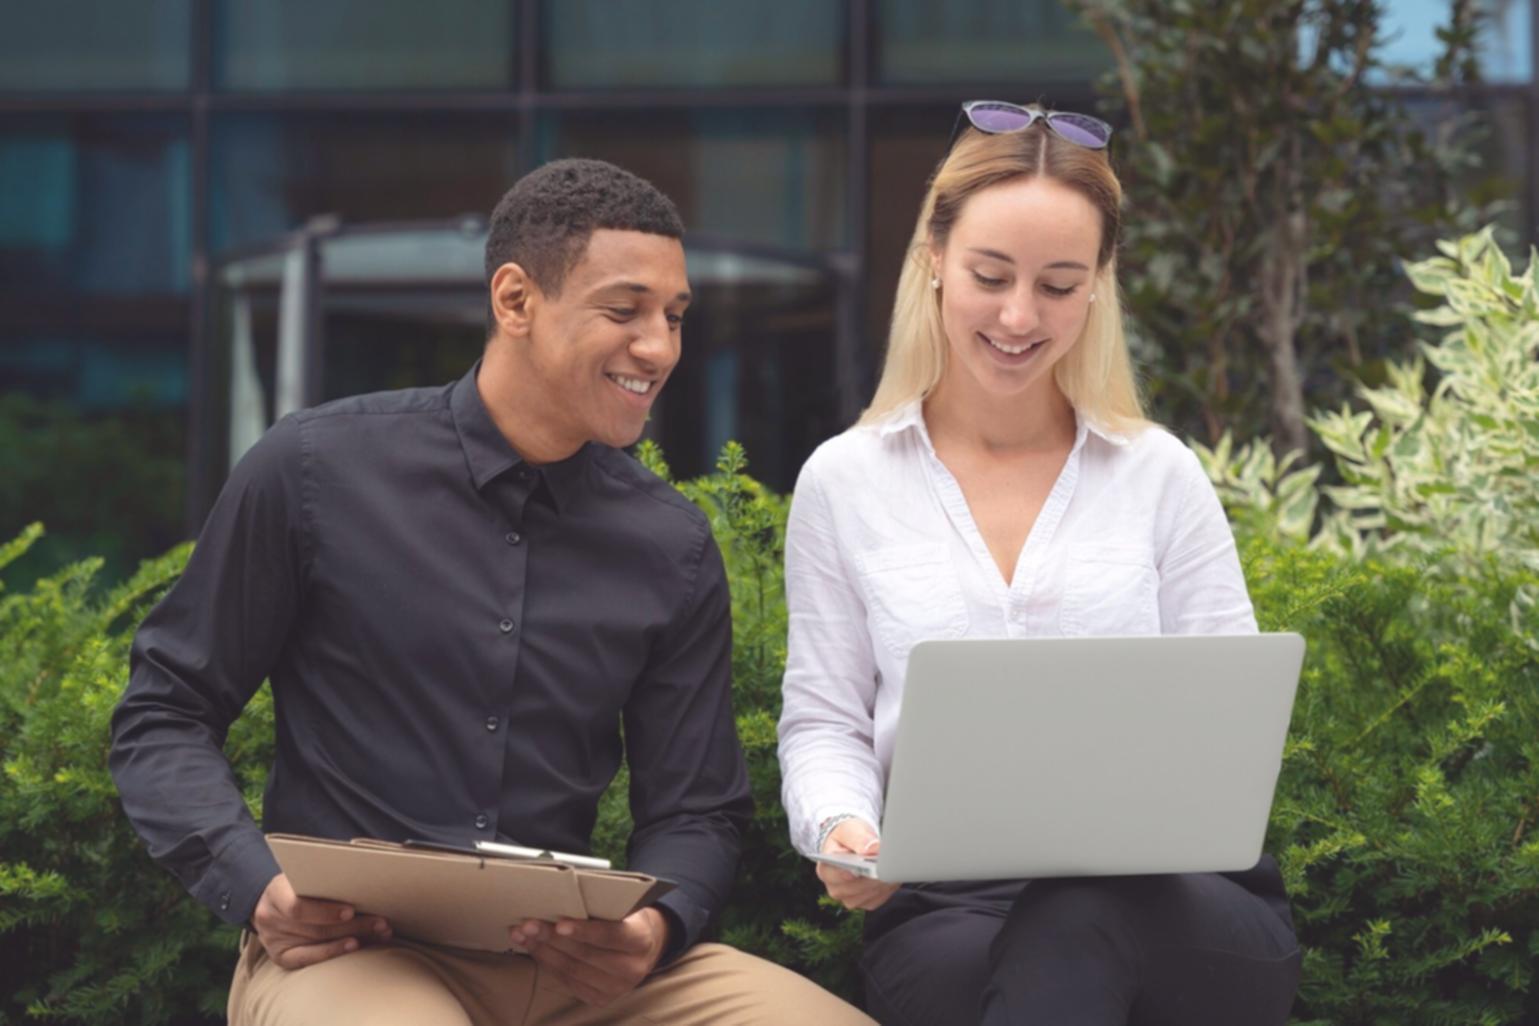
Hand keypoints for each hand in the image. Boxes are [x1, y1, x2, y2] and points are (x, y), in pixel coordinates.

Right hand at [250, 872, 391, 968]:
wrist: (273, 902)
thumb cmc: (299, 883)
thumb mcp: (305, 874)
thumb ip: (326, 876)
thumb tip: (365, 876)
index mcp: (275, 892)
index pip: (297, 907)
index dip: (325, 911)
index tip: (351, 910)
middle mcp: (269, 918)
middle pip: (315, 928)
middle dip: (353, 925)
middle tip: (382, 922)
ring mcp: (273, 940)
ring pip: (318, 942)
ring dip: (354, 937)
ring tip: (380, 932)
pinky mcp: (281, 957)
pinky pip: (309, 960)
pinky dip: (334, 952)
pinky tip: (356, 946)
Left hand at [512, 906, 669, 1006]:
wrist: (645, 947)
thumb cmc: (629, 918)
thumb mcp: (625, 907)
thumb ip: (602, 905)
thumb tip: (562, 895)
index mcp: (640, 940)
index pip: (611, 936)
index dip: (584, 930)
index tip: (560, 923)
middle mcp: (631, 969)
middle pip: (585, 954)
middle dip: (552, 939)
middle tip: (529, 924)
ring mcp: (615, 988)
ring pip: (572, 970)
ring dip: (543, 951)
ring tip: (523, 935)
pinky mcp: (599, 998)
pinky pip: (568, 981)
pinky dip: (548, 964)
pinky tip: (535, 949)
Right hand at [817, 818, 898, 910]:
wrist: (855, 842)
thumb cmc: (848, 837)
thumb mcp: (850, 830)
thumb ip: (859, 838)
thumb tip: (871, 848)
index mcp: (826, 869)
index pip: (834, 875)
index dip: (847, 873)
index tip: (859, 869)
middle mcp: (835, 887)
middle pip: (853, 889)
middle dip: (870, 877)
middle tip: (883, 866)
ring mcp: (850, 897)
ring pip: (867, 896)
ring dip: (880, 883)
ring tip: (889, 868)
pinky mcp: (866, 901)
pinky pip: (879, 898)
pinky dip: (887, 887)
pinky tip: (891, 875)